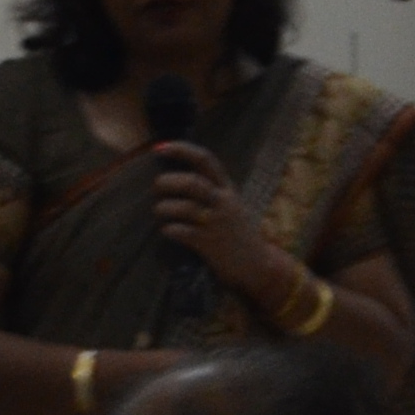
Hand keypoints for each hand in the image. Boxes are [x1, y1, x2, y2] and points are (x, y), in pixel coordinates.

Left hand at [148, 140, 280, 292]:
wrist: (257, 265)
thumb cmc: (237, 233)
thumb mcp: (231, 206)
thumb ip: (211, 191)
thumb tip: (175, 177)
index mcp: (228, 189)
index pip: (204, 159)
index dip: (180, 150)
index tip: (158, 148)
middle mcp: (224, 202)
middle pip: (192, 183)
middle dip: (168, 182)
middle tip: (157, 187)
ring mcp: (217, 223)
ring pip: (184, 207)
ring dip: (164, 207)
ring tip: (159, 210)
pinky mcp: (209, 244)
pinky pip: (182, 232)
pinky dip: (169, 229)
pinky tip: (166, 230)